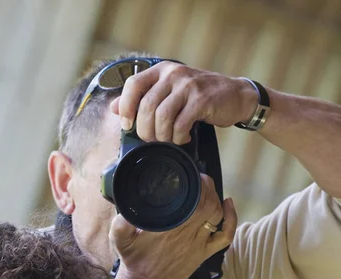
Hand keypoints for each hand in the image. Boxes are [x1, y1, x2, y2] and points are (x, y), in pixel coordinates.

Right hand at [109, 175, 236, 278]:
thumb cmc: (133, 260)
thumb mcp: (119, 238)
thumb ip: (121, 221)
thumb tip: (126, 205)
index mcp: (170, 228)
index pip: (195, 201)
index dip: (199, 185)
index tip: (193, 175)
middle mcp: (187, 235)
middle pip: (209, 205)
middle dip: (208, 188)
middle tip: (200, 179)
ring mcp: (198, 245)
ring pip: (217, 216)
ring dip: (217, 200)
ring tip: (208, 191)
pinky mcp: (203, 254)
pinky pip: (225, 237)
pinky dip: (231, 220)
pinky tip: (228, 205)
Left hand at [110, 61, 258, 143]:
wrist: (235, 95)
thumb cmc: (198, 97)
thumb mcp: (168, 92)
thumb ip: (142, 98)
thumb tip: (112, 108)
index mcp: (161, 70)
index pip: (132, 85)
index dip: (125, 108)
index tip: (127, 125)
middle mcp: (173, 74)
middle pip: (146, 106)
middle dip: (145, 130)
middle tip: (152, 140)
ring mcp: (188, 85)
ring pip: (161, 117)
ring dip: (161, 136)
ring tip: (168, 140)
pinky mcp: (201, 99)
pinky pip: (180, 124)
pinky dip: (178, 137)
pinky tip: (183, 138)